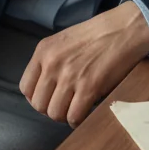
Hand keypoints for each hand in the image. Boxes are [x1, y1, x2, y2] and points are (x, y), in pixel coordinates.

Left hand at [19, 0, 148, 128]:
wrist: (122, 29)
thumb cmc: (95, 35)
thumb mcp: (62, 41)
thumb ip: (49, 62)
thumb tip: (45, 89)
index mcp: (43, 51)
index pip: (25, 87)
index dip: (36, 98)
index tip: (48, 99)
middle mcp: (52, 64)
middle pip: (39, 104)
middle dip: (51, 109)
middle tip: (64, 105)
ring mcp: (70, 76)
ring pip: (55, 113)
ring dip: (64, 116)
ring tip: (74, 109)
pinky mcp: (89, 87)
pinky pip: (74, 116)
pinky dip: (77, 120)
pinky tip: (84, 113)